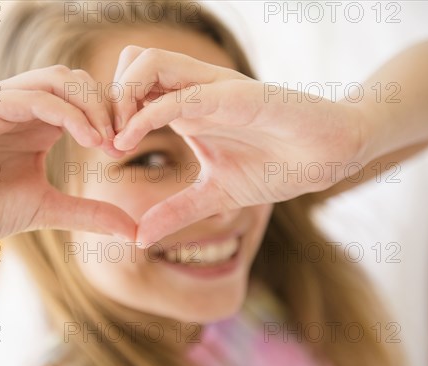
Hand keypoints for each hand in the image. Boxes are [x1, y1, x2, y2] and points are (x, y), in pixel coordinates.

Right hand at [0, 66, 135, 251]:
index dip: (112, 116)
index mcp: (38, 122)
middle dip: (107, 107)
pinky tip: (86, 138)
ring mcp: (0, 102)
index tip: (127, 148)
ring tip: (106, 142)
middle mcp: (22, 106)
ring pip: (58, 80)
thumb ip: (90, 213)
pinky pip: (32, 96)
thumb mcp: (48, 208)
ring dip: (91, 106)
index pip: (85, 99)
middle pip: (78, 81)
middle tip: (122, 143)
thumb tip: (133, 231)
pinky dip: (66, 112)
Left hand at [112, 46, 368, 243]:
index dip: (107, 114)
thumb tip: (139, 239)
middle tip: (100, 140)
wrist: (328, 155)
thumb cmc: (277, 167)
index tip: (99, 151)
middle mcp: (194, 89)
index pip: (130, 89)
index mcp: (186, 107)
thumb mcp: (215, 195)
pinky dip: (146, 114)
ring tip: (117, 140)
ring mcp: (213, 88)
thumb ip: (177, 211)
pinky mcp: (235, 94)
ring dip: (121, 97)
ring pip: (147, 63)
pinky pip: (181, 94)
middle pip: (129, 64)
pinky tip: (129, 141)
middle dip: (105, 99)